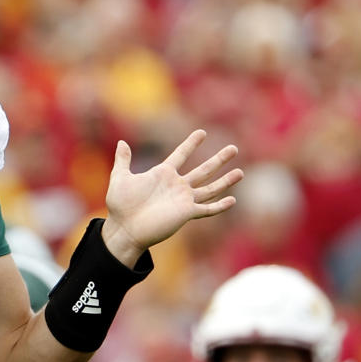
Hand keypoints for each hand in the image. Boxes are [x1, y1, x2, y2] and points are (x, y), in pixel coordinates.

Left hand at [102, 130, 240, 264]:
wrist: (124, 229)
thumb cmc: (120, 206)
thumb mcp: (120, 178)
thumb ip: (123, 161)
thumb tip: (121, 142)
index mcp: (162, 174)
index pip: (180, 154)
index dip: (191, 144)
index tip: (202, 132)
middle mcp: (177, 185)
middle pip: (203, 170)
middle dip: (218, 159)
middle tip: (233, 148)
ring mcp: (183, 200)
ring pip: (210, 188)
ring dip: (225, 181)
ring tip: (240, 172)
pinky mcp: (186, 214)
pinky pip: (207, 209)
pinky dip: (219, 205)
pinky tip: (232, 200)